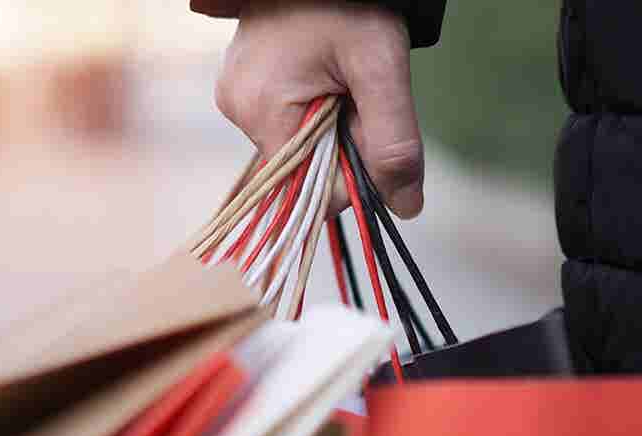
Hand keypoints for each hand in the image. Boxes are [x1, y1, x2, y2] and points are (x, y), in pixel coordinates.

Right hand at [215, 0, 424, 217]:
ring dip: (328, 124)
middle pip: (304, 167)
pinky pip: (286, 121)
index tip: (364, 121)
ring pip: (298, 146)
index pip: (309, 188)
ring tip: (337, 73)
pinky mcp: (242, 87)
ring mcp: (236, 98)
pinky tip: (321, 73)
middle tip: (355, 89)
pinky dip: (313, 109)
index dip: (349, 167)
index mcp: (260, 113)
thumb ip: (394, 142)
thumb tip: (405, 208)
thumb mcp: (380, 69)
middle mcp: (238, 112)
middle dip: (340, 141)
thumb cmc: (348, 3)